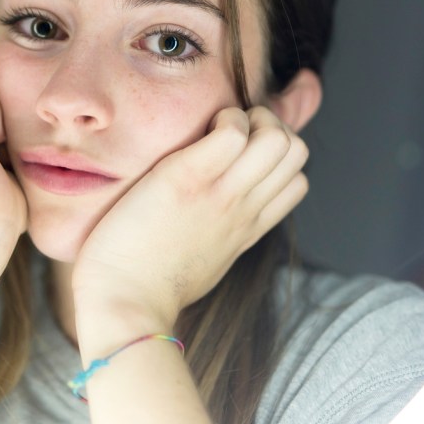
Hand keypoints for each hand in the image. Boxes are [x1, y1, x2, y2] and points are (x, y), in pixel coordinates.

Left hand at [71, 106, 308, 334]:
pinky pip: (232, 130)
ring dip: (250, 118)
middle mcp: (244, 209)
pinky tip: (194, 134)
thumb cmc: (149, 286)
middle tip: (229, 134)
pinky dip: (223, 118)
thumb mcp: (201, 262)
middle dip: (270, 126)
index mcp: (246, 229)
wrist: (126, 305)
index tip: (238, 156)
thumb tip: (211, 227)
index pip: (297, 182)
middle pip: (297, 151)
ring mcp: (222, 193)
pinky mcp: (189, 177)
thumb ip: (217, 237)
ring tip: (214, 129)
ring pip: (279, 138)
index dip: (275, 158)